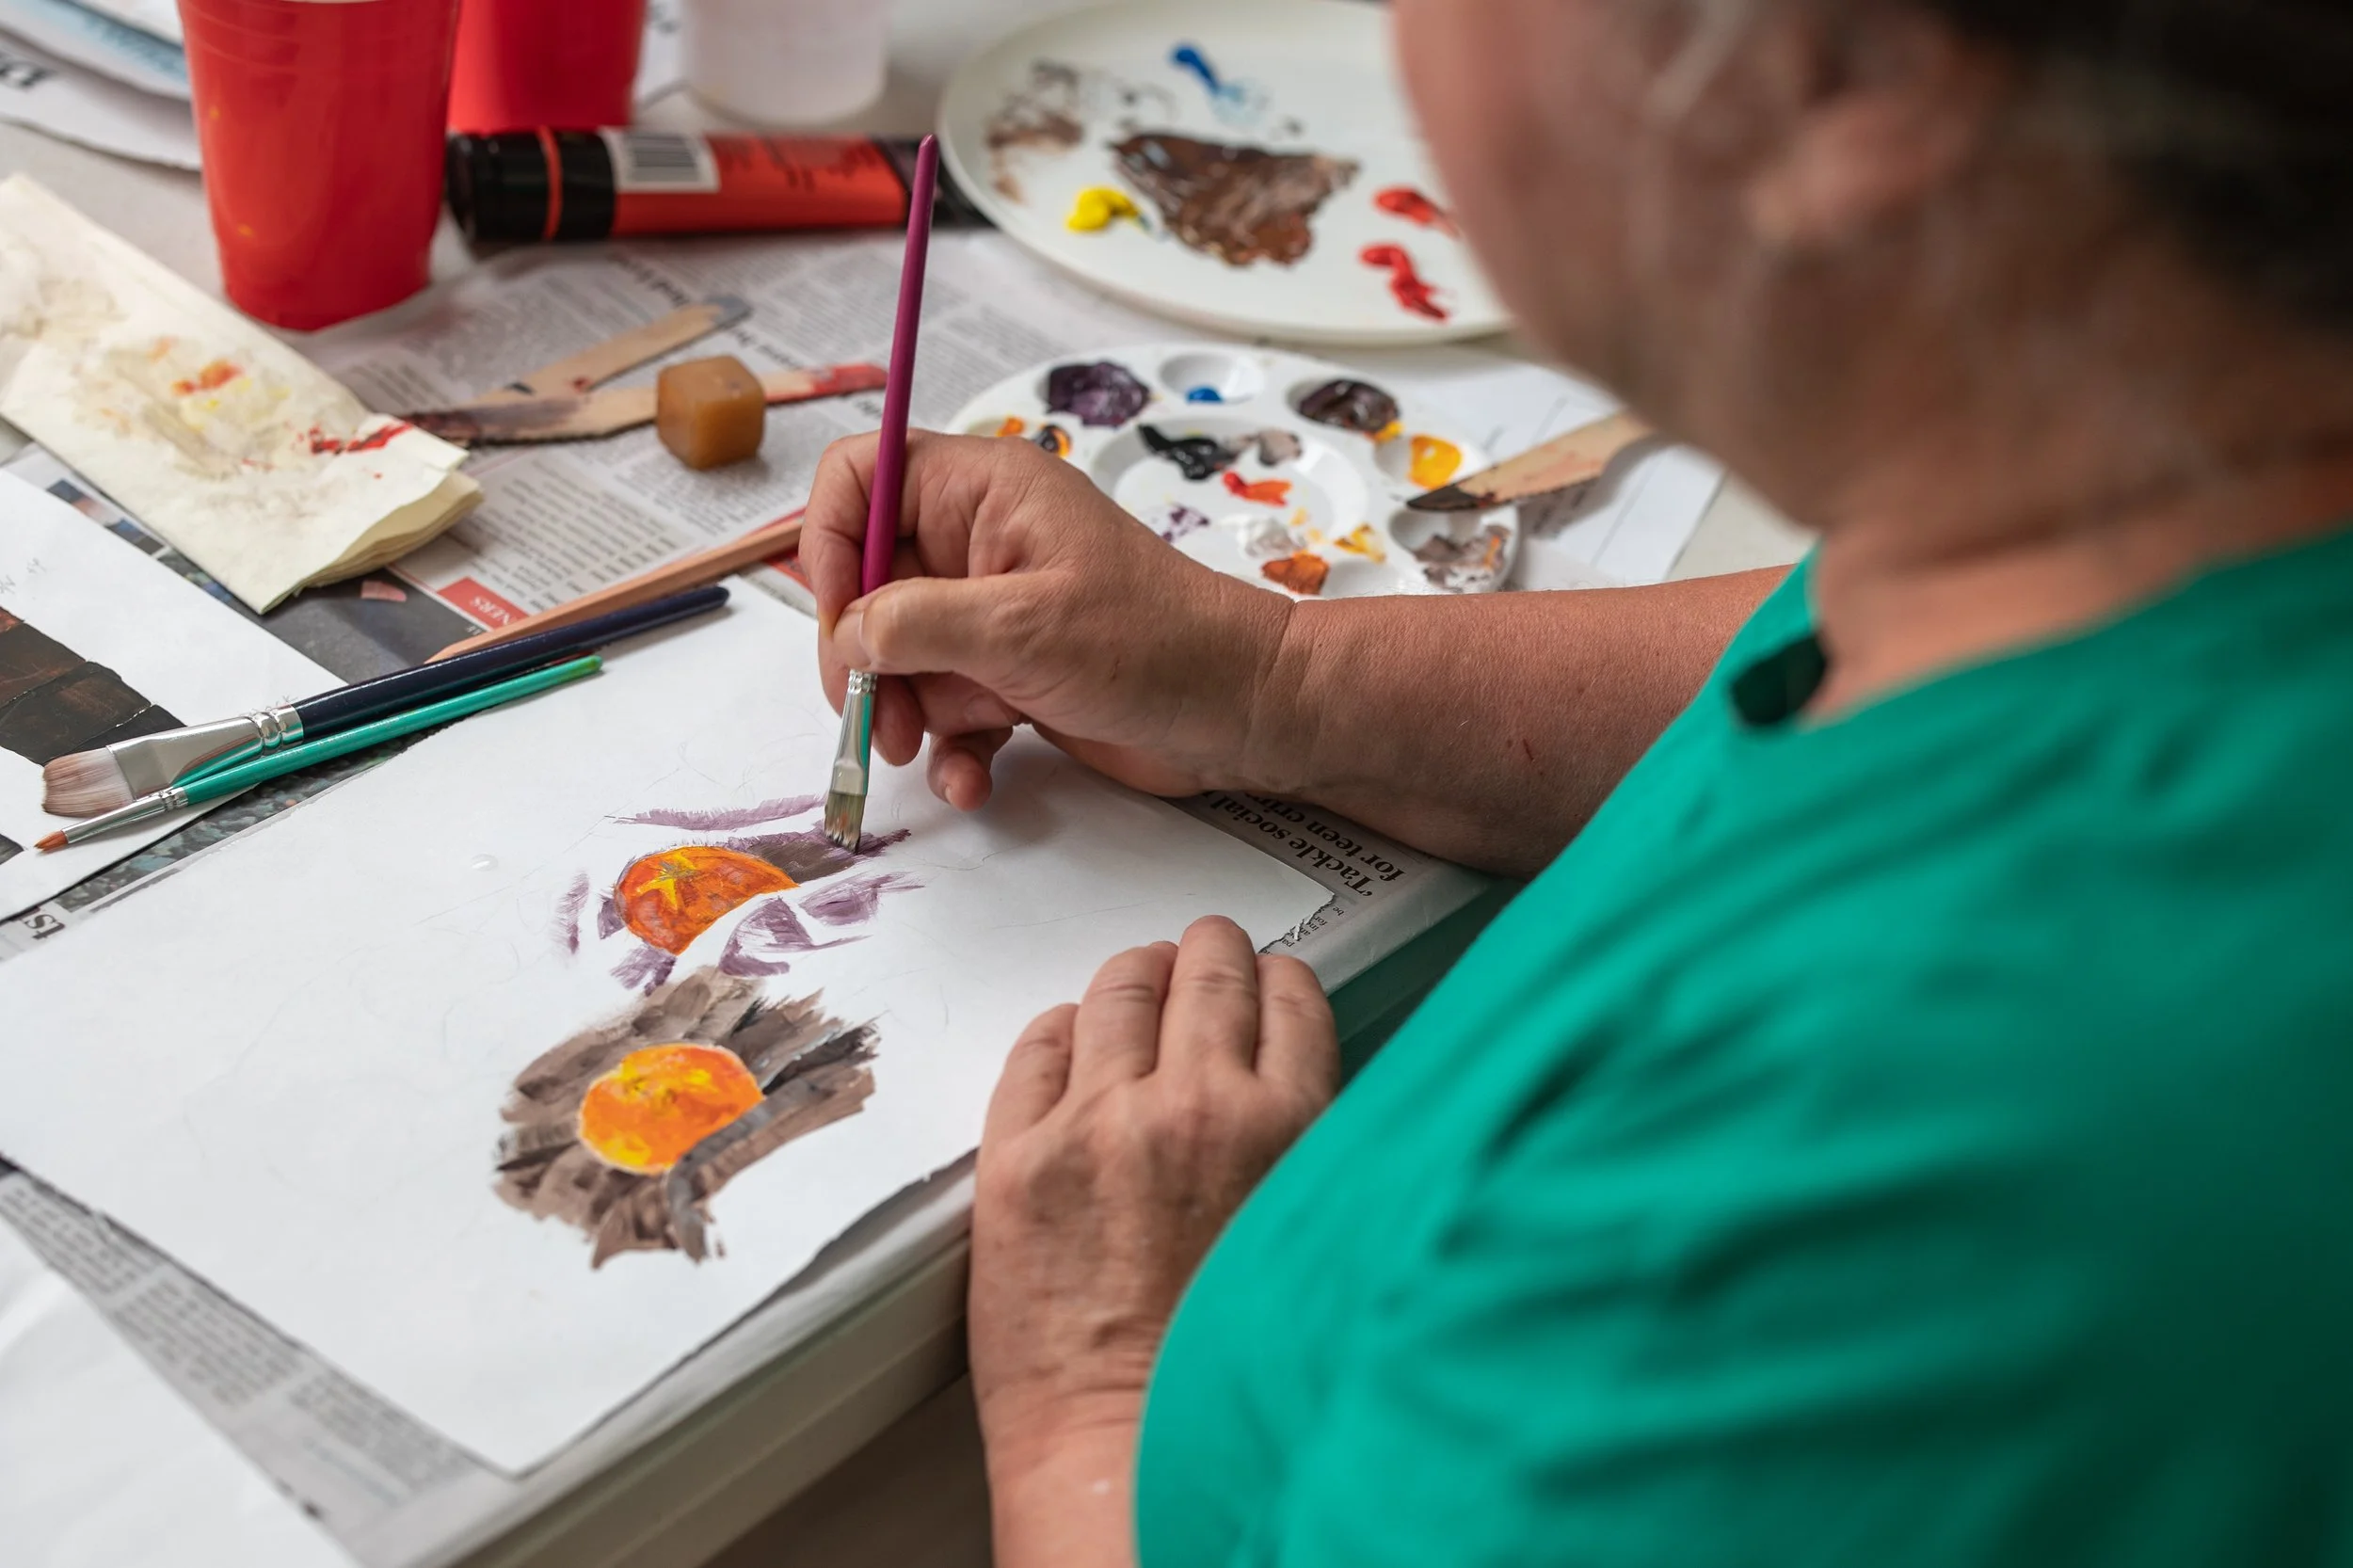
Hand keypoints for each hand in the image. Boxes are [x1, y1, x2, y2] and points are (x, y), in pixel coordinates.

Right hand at [804, 431, 1299, 809]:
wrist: (1244, 714)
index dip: (831, 541)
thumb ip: (915, 623)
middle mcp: (982, 543)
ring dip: (900, 711)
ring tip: (923, 749)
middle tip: (870, 712)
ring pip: (901, 655)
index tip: (841, 617)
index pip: (864, 476)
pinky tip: (972, 780)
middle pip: (868, 581)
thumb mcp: (1022, 626)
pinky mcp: (1013, 674)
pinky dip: (949, 747)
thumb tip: (845, 633)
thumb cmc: (1158, 645)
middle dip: (862, 655)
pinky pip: (946, 704)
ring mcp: (996, 611)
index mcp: (985, 492)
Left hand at [968, 918, 1338, 1562]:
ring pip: (1119, 989)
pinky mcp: (1016, 1156)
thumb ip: (1315, 1148)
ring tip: (1139, 981)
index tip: (1268, 984)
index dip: (1278, 982)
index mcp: (1287, 1127)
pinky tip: (1071, 1036)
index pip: (1290, 997)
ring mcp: (1096, 1124)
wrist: (1129, 1450)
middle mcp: (1194, 1105)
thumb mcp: (1320, 1237)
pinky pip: (1036, 1045)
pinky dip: (1061, 1029)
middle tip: (1205, 954)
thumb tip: (1298, 1080)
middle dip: (1211, 954)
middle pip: (1207, 970)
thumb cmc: (1231, 1368)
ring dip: (1137, 976)